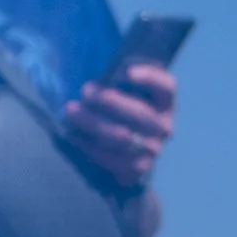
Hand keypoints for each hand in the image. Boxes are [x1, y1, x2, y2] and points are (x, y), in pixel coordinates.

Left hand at [64, 60, 174, 190]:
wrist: (129, 156)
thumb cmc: (122, 110)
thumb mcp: (128, 91)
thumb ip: (121, 76)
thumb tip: (110, 68)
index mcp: (165, 102)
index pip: (166, 87)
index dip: (149, 78)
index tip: (125, 72)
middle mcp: (163, 126)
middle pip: (139, 112)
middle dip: (110, 100)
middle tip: (85, 90)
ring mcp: (152, 150)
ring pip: (120, 135)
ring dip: (92, 121)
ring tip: (71, 110)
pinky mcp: (136, 168)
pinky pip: (109, 155)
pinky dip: (87, 143)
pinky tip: (72, 133)